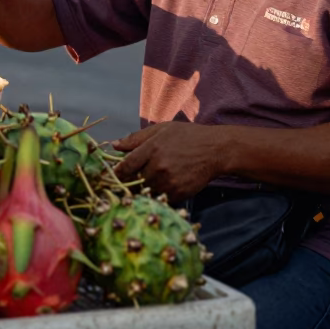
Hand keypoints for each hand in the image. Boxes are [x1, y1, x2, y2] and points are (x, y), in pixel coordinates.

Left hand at [111, 122, 225, 201]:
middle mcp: (159, 166)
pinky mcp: (179, 193)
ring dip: (144, 190)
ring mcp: (169, 181)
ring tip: (149, 182)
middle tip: (130, 180)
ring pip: (146, 192)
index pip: (126, 166)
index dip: (117, 173)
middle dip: (130, 182)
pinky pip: (161, 198)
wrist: (215, 149)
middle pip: (135, 181)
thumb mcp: (160, 130)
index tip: (114, 175)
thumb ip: (135, 139)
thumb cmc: (187, 136)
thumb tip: (114, 145)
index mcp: (151, 148)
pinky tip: (162, 187)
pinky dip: (158, 195)